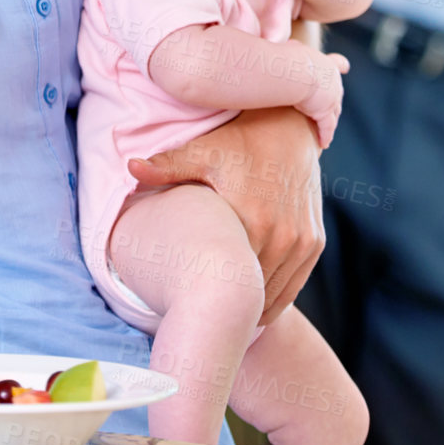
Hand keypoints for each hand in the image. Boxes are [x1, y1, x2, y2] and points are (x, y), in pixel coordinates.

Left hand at [128, 105, 323, 324]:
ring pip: (274, 295)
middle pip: (251, 293)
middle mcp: (283, 237)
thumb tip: (129, 166)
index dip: (206, 296)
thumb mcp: (203, 151)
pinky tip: (251, 302)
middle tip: (201, 315)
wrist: (289, 129)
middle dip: (227, 306)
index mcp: (253, 221)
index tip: (187, 305)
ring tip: (223, 315)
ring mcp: (302, 242)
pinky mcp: (314, 243)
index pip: (227, 280)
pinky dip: (275, 297)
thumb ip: (167, 166)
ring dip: (251, 306)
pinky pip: (294, 285)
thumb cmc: (240, 141)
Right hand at [293, 51, 348, 148]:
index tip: (345, 65)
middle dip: (333, 102)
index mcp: (323, 63)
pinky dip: (325, 135)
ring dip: (330, 122)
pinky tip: (324, 143)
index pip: (334, 63)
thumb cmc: (287, 57)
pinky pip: (326, 128)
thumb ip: (285, 46)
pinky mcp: (326, 113)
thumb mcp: (288, 47)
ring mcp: (331, 97)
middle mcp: (332, 81)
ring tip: (327, 131)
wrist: (295, 70)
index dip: (339, 64)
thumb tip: (275, 42)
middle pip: (336, 94)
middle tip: (332, 109)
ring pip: (333, 113)